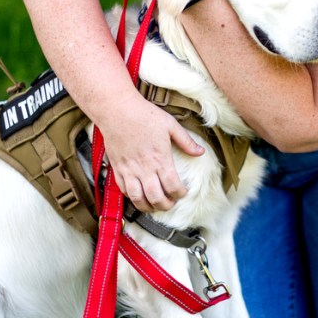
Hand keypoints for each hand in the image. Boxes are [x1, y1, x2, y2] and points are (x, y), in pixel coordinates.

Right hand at [96, 94, 204, 211]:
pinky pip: (123, 190)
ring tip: (154, 205)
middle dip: (165, 205)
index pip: (172, 186)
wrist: (117, 110)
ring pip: (137, 198)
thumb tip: (201, 152)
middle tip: (170, 203)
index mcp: (160, 159)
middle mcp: (144, 168)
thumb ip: (186, 141)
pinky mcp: (117, 168)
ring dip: (147, 207)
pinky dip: (131, 197)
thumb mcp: (170, 124)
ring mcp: (129, 170)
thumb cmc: (144, 115)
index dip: (179, 194)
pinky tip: (138, 195)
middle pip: (156, 197)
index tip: (182, 192)